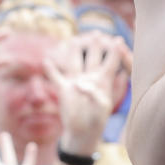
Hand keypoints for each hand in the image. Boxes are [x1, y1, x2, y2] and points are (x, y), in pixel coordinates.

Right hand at [45, 32, 131, 153]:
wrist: (82, 132)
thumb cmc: (96, 121)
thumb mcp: (101, 109)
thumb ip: (95, 96)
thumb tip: (81, 85)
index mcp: (102, 81)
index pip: (110, 62)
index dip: (114, 51)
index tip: (118, 39)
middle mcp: (89, 78)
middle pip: (92, 57)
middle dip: (95, 45)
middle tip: (97, 32)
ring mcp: (76, 82)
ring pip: (74, 62)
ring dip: (73, 51)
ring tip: (73, 41)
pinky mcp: (64, 89)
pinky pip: (56, 77)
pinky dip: (51, 70)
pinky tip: (46, 61)